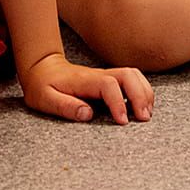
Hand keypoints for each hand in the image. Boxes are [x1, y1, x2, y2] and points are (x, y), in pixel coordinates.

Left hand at [20, 52, 152, 123]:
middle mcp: (98, 74)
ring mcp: (105, 75)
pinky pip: (131, 79)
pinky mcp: (109, 79)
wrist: (42, 68)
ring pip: (133, 74)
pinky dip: (142, 90)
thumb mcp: (45, 99)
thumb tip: (87, 114)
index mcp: (84, 80)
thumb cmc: (42, 86)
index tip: (123, 122)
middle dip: (140, 95)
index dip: (118, 102)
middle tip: (144, 118)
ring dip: (144, 92)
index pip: (109, 85)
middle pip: (128, 75)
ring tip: (147, 113)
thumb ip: (65, 106)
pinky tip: (142, 106)